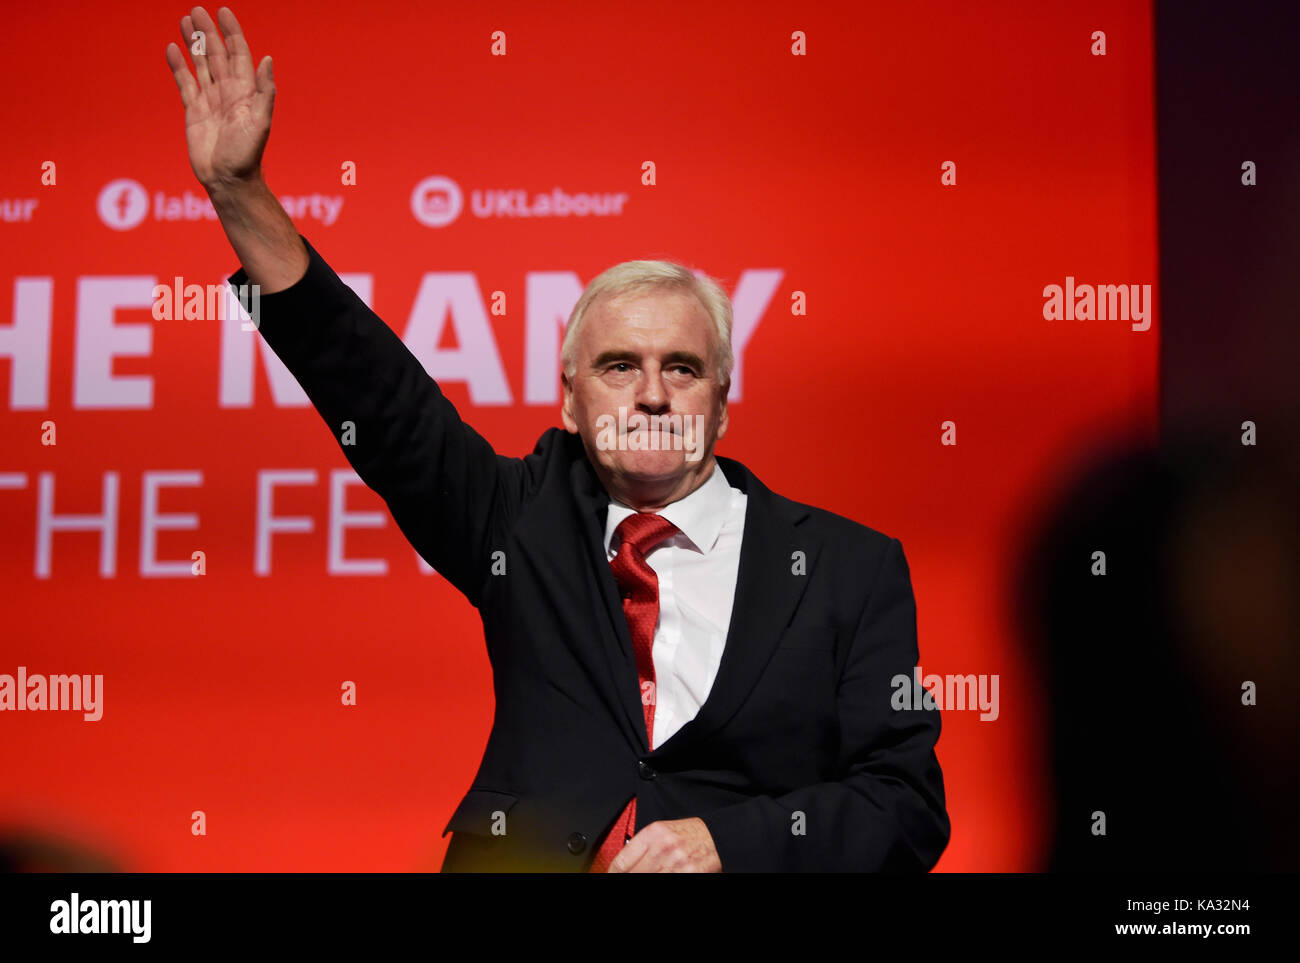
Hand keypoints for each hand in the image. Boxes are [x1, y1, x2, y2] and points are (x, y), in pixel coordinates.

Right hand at [164, 6, 273, 190]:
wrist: (228, 179)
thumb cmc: (247, 154)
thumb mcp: (260, 121)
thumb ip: (264, 91)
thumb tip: (267, 60)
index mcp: (246, 91)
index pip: (238, 54)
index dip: (232, 33)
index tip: (223, 12)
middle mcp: (228, 92)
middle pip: (216, 54)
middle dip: (208, 32)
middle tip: (197, 10)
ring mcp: (210, 100)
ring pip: (200, 65)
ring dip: (193, 43)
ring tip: (184, 21)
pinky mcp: (194, 111)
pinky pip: (185, 83)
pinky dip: (179, 66)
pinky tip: (172, 49)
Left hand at [607, 817, 721, 872]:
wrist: (717, 837)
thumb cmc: (690, 834)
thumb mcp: (663, 832)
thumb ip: (643, 846)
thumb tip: (624, 865)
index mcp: (653, 834)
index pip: (621, 861)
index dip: (613, 874)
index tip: (612, 876)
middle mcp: (662, 848)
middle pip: (632, 874)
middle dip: (628, 878)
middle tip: (629, 878)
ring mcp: (675, 864)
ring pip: (646, 879)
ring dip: (642, 879)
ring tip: (649, 875)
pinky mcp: (688, 875)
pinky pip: (666, 882)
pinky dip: (659, 881)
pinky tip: (661, 877)